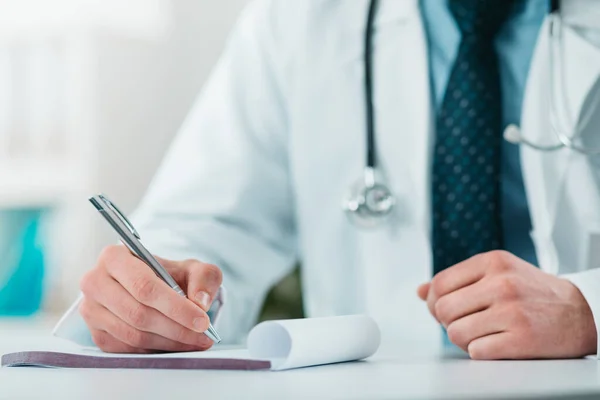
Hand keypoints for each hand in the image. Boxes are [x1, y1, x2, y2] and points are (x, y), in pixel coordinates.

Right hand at [79, 245, 222, 352]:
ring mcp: (91, 310)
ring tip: (195, 341)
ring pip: (133, 334)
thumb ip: (204, 278)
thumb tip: (200, 303)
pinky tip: (176, 343)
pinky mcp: (96, 333)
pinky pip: (127, 348)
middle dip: (176, 328)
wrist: (154, 288)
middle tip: (203, 335)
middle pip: (138, 313)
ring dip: (169, 342)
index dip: (175, 307)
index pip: (144, 286)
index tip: (201, 321)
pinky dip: (156, 349)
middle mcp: (95, 282)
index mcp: (114, 257)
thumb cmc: (170, 275)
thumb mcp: (193, 268)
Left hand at [417, 250, 596, 358]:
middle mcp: (501, 283)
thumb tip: (420, 291)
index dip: (433, 302)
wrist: (581, 313)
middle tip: (463, 323)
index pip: (439, 284)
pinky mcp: (522, 338)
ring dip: (463, 339)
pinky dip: (481, 351)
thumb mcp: (497, 273)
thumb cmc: (533, 292)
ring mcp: (512, 311)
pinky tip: (496, 343)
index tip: (442, 310)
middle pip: (443, 310)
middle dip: (447, 322)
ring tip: (481, 334)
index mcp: (492, 262)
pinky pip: (476, 351)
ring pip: (455, 333)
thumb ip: (458, 280)